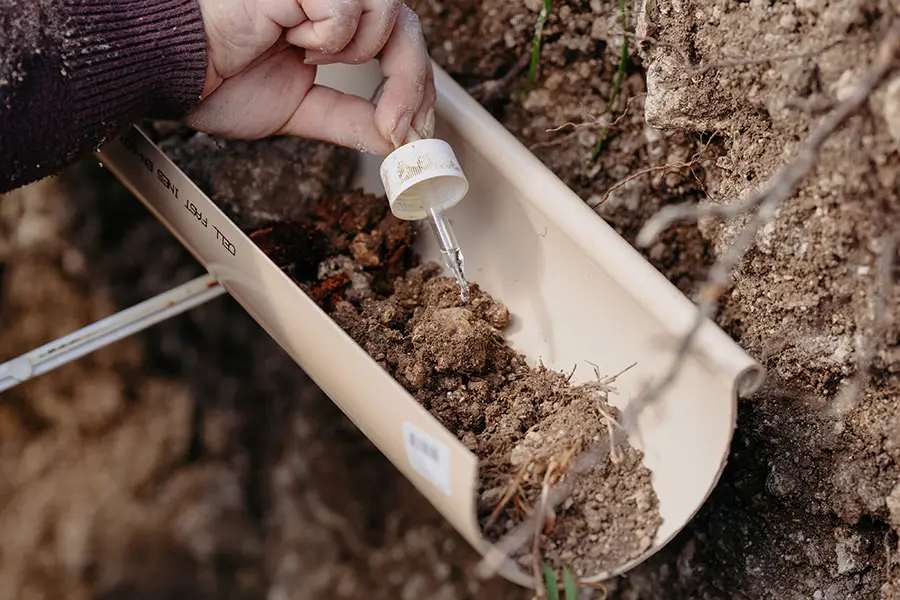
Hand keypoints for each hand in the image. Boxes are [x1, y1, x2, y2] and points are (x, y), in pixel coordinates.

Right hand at [185, 0, 435, 155]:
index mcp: (329, 22)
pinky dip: (325, 38)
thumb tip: (392, 137)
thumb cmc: (213, 77)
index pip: (398, 40)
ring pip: (387, 11)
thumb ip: (348, 118)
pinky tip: (287, 37)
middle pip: (406, 26)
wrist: (168, 69)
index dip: (414, 86)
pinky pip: (347, 10)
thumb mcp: (299, 110)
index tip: (414, 130)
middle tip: (397, 128)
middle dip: (410, 84)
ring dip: (353, 51)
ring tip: (304, 55)